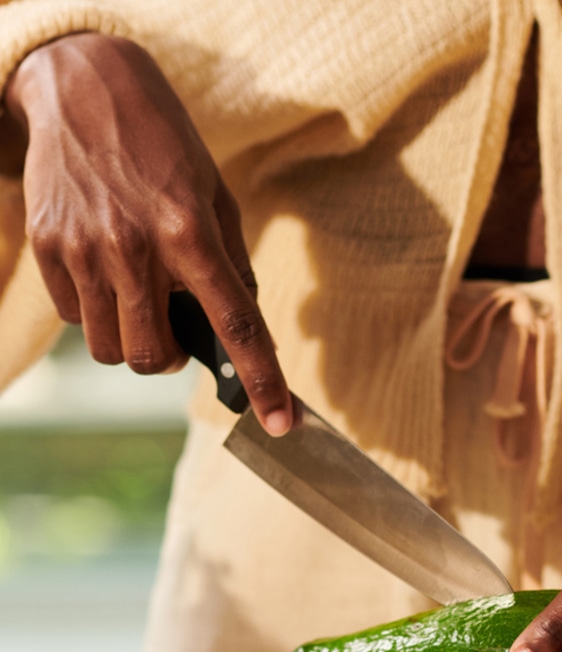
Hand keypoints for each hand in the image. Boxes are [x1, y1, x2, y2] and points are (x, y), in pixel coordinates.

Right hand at [3, 33, 291, 433]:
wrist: (85, 86)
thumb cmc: (165, 143)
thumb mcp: (217, 194)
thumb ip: (230, 264)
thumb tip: (241, 324)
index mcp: (191, 233)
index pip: (236, 326)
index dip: (262, 382)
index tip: (282, 423)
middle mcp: (136, 248)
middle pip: (152, 357)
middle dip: (169, 359)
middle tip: (175, 330)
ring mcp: (86, 249)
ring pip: (110, 349)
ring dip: (132, 340)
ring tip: (138, 297)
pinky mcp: (48, 246)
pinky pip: (75, 318)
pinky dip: (96, 313)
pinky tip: (106, 273)